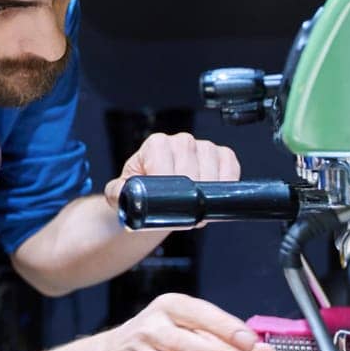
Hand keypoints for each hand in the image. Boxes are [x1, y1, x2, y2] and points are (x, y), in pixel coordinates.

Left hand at [104, 131, 239, 210]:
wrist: (155, 200)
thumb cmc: (141, 192)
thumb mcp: (121, 194)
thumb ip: (118, 192)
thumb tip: (126, 191)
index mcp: (155, 145)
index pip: (164, 159)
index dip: (168, 183)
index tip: (167, 201)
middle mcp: (179, 141)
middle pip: (191, 164)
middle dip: (188, 192)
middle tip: (182, 209)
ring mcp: (203, 147)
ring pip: (212, 166)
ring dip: (207, 191)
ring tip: (194, 205)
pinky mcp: (222, 155)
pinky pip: (231, 165)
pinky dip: (227, 183)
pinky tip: (213, 195)